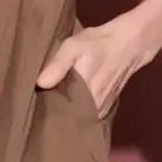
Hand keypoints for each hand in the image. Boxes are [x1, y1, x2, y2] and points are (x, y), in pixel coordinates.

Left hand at [35, 11, 161, 119]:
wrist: (127, 44)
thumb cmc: (97, 43)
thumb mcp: (73, 46)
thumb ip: (58, 65)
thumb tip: (40, 83)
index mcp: (83, 95)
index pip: (60, 113)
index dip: (47, 111)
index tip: (35, 107)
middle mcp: (93, 109)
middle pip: (68, 117)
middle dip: (54, 113)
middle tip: (39, 106)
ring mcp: (100, 110)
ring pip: (78, 117)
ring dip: (66, 112)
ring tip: (50, 105)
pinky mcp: (105, 108)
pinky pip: (86, 114)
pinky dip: (77, 110)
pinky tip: (68, 102)